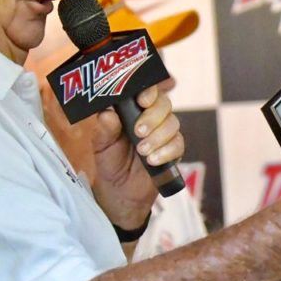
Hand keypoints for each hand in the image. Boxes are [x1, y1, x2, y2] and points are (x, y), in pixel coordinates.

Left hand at [91, 80, 183, 228]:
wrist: (119, 190)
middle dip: (153, 117)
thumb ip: (105, 129)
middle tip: (138, 132)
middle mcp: (152, 116)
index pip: (146, 90)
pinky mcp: (173, 150)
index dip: (149, 91)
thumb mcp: (101, 145)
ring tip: (142, 152)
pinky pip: (178, 145)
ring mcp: (165, 133)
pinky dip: (166, 152)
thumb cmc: (109, 160)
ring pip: (173, 123)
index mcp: (133, 109)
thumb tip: (107, 115)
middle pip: (164, 104)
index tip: (143, 100)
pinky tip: (153, 161)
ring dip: (158, 137)